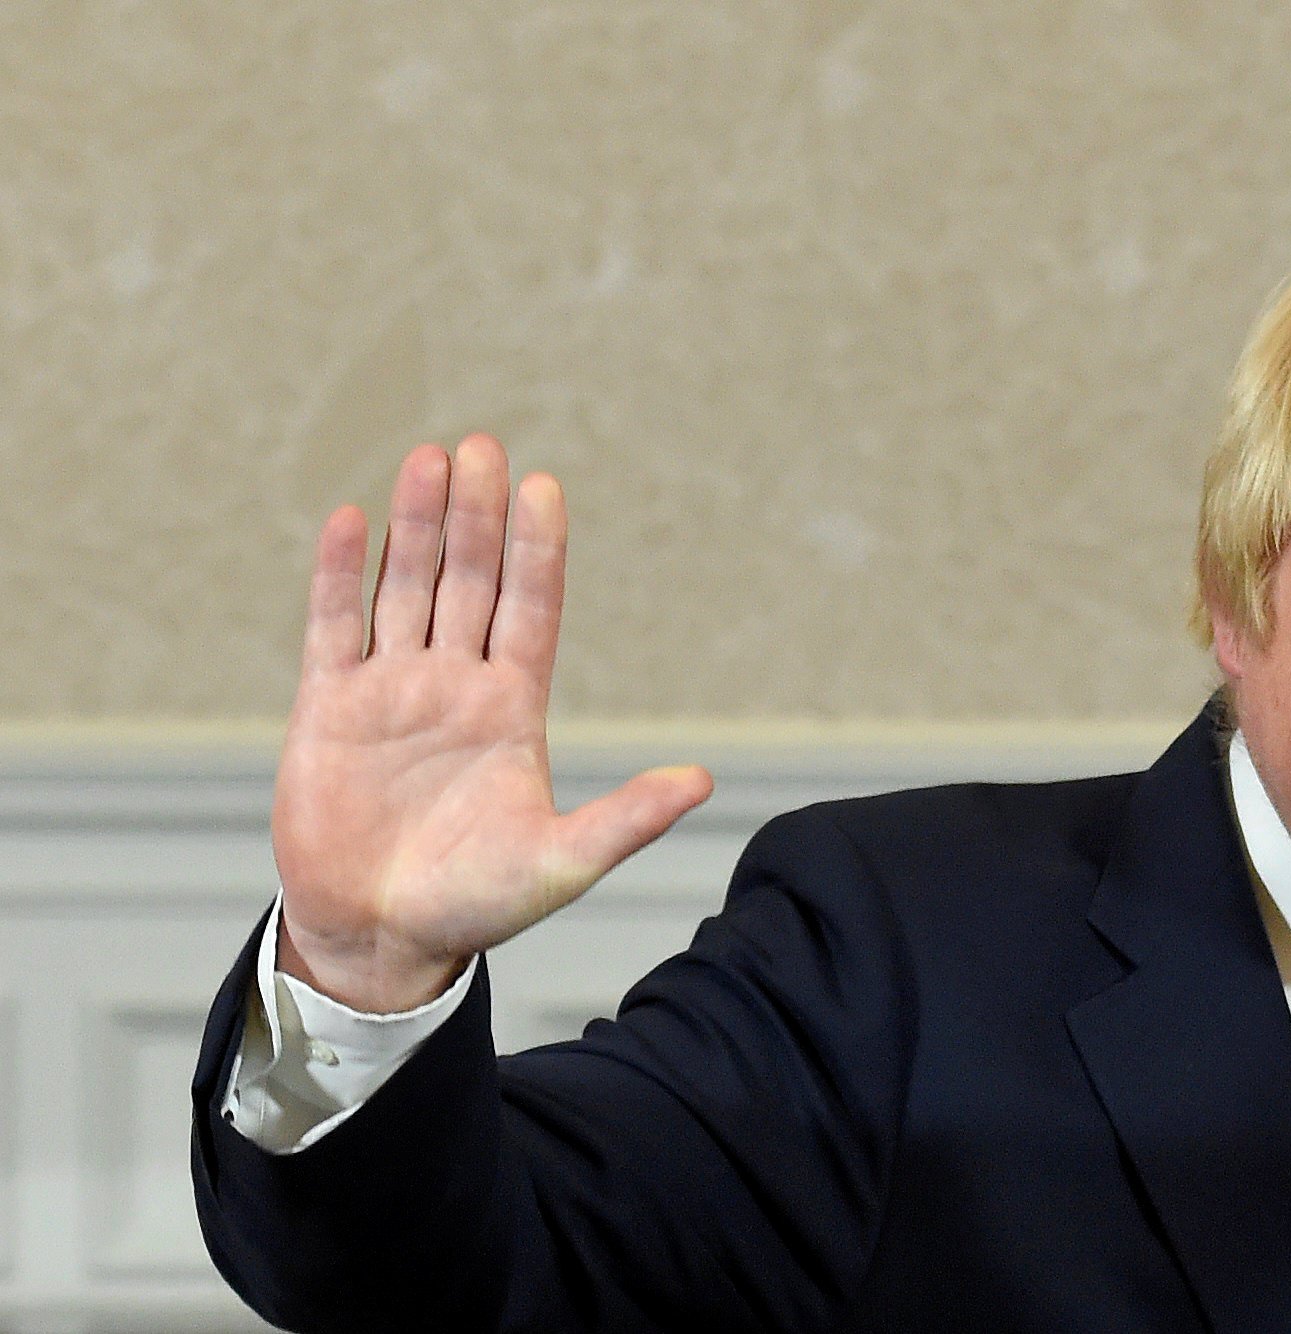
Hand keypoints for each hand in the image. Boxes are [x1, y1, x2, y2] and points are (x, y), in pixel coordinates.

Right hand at [271, 436, 713, 1012]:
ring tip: (428, 458)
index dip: (538, 550)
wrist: (380, 938)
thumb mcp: (563, 862)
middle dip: (476, 515)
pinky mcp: (329, 708)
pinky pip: (333, 627)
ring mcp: (391, 690)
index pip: (531, 608)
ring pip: (407, 588)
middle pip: (470, 580)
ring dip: (415, 526)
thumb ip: (627, 818)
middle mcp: (455, 684)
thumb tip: (703, 780)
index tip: (544, 487)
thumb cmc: (476, 905)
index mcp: (514, 708)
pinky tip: (351, 521)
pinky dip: (340, 575)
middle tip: (482, 446)